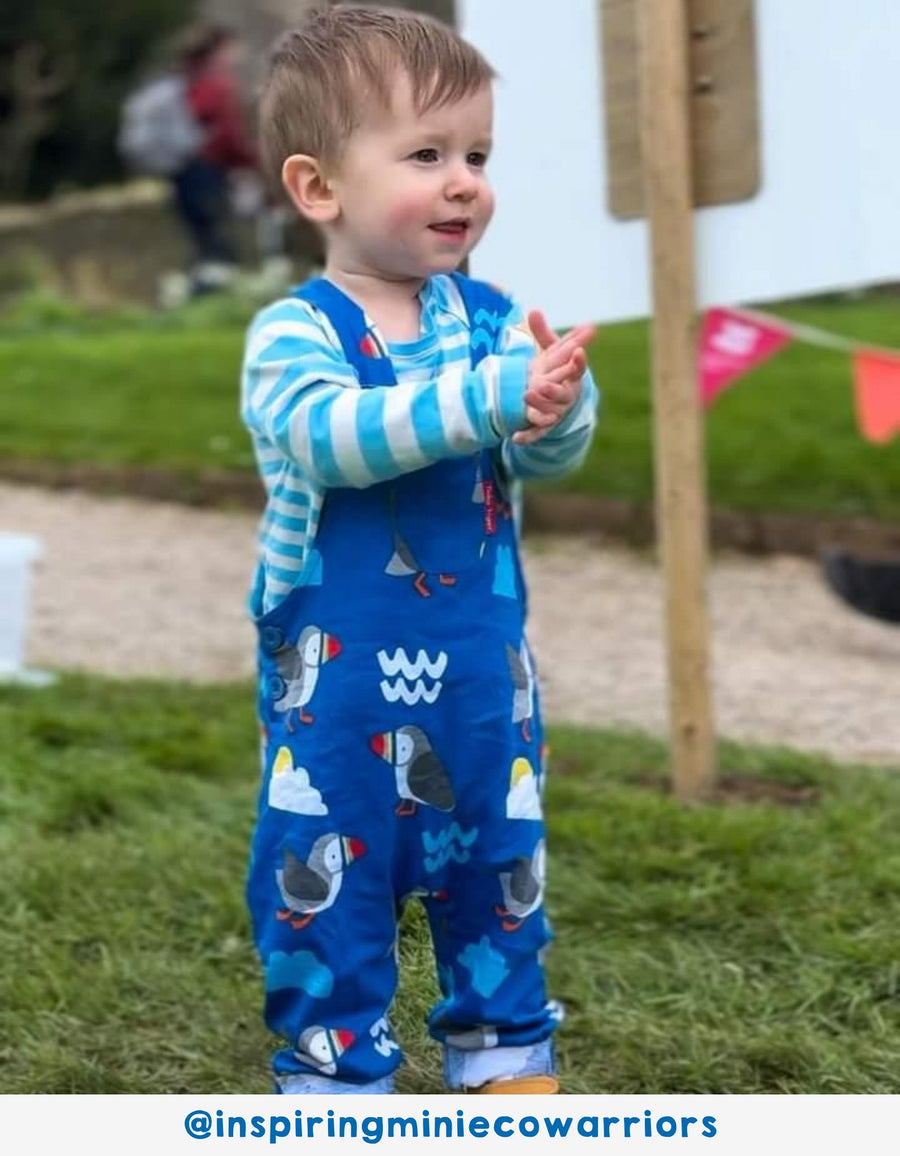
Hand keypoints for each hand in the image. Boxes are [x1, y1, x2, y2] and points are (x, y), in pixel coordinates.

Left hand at [514, 310, 594, 445]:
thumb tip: (533, 310)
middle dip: (553, 389)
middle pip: (564, 393)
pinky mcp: (546, 426)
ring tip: (526, 397)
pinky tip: (515, 438)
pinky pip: (538, 433)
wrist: (560, 401)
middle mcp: (568, 395)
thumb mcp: (550, 353)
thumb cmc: (556, 371)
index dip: (579, 361)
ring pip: (551, 413)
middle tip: (540, 384)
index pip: (578, 369)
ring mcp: (558, 412)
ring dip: (539, 407)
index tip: (578, 352)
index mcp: (572, 376)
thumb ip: (543, 334)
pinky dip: (528, 436)